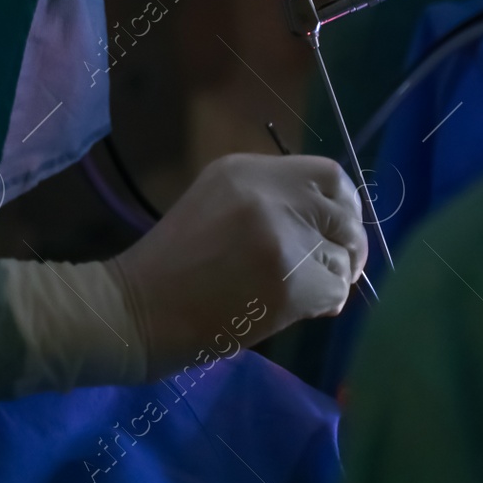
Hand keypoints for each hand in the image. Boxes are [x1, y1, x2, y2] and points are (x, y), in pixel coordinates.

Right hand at [108, 153, 365, 378]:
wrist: (133, 312)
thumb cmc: (169, 268)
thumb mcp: (215, 205)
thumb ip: (268, 203)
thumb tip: (327, 224)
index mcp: (246, 170)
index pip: (329, 176)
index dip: (345, 205)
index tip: (339, 230)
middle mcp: (268, 194)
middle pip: (344, 215)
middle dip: (349, 247)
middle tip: (337, 271)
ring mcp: (280, 237)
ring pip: (341, 258)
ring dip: (331, 280)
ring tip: (298, 295)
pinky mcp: (287, 282)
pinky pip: (334, 292)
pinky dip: (323, 306)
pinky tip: (293, 312)